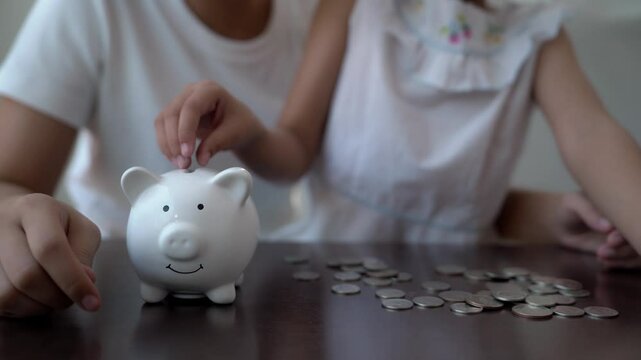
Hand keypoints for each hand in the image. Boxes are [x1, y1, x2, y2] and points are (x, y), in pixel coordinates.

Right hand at [0, 193, 100, 316]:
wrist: (15, 217)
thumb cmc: (56, 225)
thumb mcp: (81, 229)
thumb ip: (85, 254)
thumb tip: (84, 281)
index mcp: (34, 209)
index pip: (50, 248)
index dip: (73, 280)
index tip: (93, 303)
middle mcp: (1, 226)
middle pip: (27, 276)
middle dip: (57, 296)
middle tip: (72, 296)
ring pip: (9, 294)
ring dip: (39, 305)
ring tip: (52, 292)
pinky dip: (22, 309)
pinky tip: (33, 295)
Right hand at [155, 81, 265, 168]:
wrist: (240, 127)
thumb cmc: (240, 125)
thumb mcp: (233, 134)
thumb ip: (216, 144)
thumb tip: (200, 159)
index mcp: (209, 90)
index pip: (190, 108)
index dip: (185, 130)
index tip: (187, 152)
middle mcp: (191, 92)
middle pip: (172, 113)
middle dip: (174, 141)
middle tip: (183, 162)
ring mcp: (181, 102)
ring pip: (163, 121)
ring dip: (167, 144)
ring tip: (180, 163)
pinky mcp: (175, 115)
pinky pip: (163, 129)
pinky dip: (166, 145)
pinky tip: (175, 159)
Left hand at [556, 192, 640, 269]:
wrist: (562, 224)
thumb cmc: (570, 208)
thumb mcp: (574, 204)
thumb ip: (589, 212)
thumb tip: (607, 227)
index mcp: (622, 204)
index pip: (634, 218)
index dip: (625, 232)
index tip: (610, 239)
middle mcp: (628, 221)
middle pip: (638, 237)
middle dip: (625, 249)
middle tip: (602, 251)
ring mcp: (627, 236)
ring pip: (637, 251)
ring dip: (622, 258)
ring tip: (600, 257)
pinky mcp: (621, 249)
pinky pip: (632, 260)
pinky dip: (622, 264)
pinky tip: (604, 262)